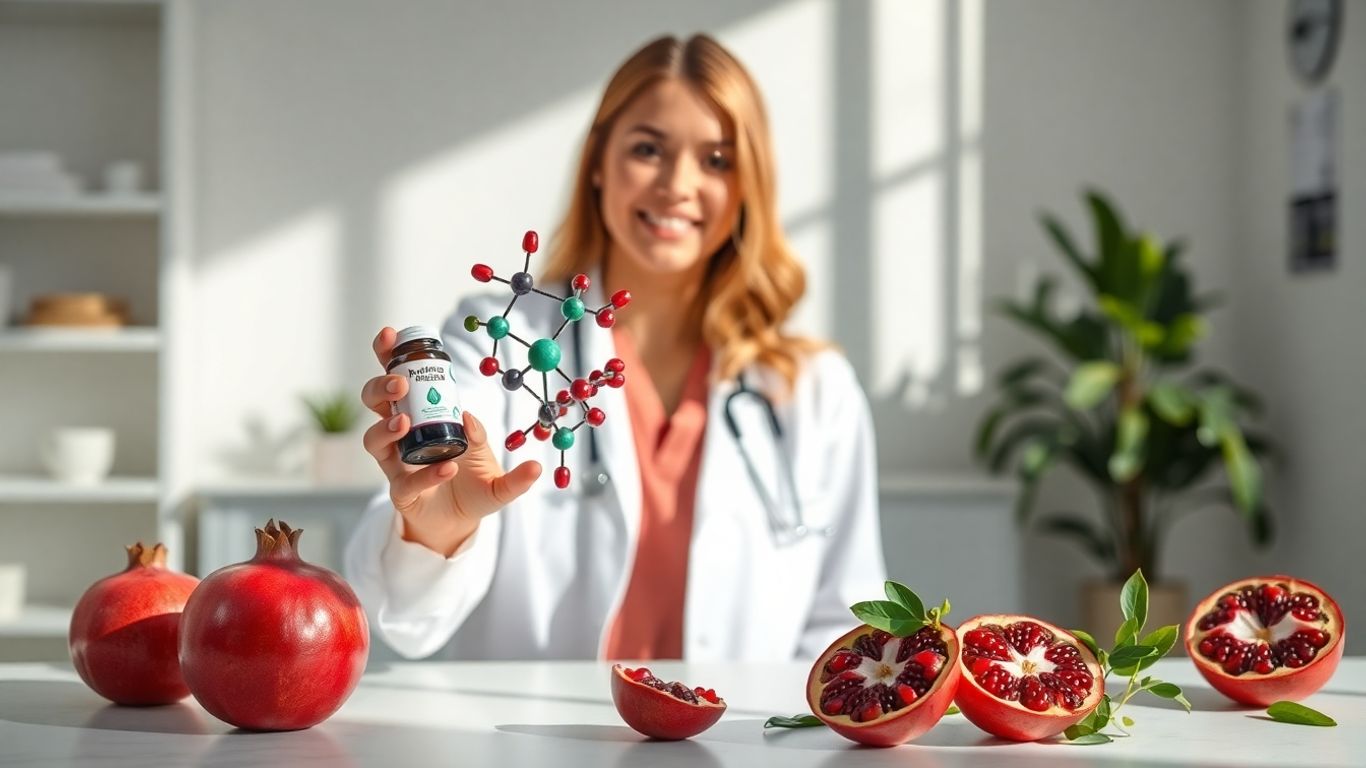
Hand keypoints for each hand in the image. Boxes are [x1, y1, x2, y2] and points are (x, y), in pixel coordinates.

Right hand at [360, 327, 541, 556]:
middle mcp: (402, 436)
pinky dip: (425, 474)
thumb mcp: (499, 479)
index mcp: (423, 415)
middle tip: (399, 384)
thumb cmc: (472, 487)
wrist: (459, 526)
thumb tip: (535, 464)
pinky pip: (404, 481)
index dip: (389, 356)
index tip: (391, 334)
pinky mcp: (401, 493)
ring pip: (372, 439)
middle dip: (380, 387)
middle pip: (374, 402)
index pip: (398, 378)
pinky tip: (447, 468)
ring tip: (405, 421)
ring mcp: (397, 465)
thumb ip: (515, 474)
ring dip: (386, 427)